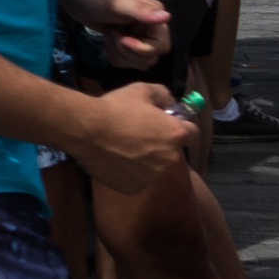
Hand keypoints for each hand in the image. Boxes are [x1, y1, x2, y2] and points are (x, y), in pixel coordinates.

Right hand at [60, 83, 203, 205]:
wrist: (86, 130)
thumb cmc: (116, 108)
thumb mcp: (142, 90)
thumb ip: (163, 95)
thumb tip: (170, 103)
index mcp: (176, 135)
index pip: (192, 133)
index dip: (181, 127)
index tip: (167, 125)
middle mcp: (169, 159)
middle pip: (171, 153)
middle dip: (160, 145)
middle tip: (139, 136)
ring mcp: (152, 177)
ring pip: (153, 168)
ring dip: (145, 160)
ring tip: (123, 148)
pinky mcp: (134, 188)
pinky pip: (136, 179)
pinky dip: (129, 172)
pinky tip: (114, 160)